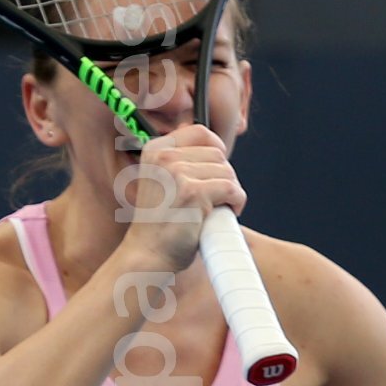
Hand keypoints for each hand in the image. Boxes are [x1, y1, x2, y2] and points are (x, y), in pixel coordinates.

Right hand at [124, 124, 246, 272]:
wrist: (148, 254)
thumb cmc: (159, 223)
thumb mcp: (162, 180)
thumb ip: (180, 159)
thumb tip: (206, 138)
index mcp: (155, 149)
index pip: (200, 131)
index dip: (216, 148)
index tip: (218, 168)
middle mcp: (164, 157)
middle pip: (217, 153)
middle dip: (224, 176)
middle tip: (216, 198)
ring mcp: (177, 173)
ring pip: (227, 172)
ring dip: (230, 191)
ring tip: (216, 208)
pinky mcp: (193, 192)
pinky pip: (232, 189)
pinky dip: (236, 203)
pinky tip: (226, 213)